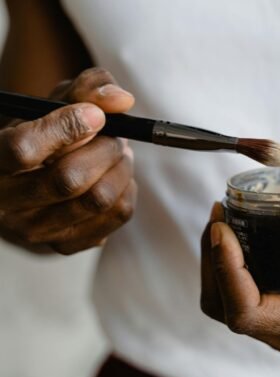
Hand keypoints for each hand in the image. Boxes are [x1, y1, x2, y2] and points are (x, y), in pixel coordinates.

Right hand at [0, 67, 136, 253]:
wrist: (36, 182)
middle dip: (106, 149)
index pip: (23, 150)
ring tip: (118, 155)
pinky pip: (118, 213)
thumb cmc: (48, 135)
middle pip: (70, 179)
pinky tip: (116, 178)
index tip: (96, 116)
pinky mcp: (67, 244)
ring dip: (121, 169)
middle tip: (116, 137)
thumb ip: (87, 89)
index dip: (66, 129)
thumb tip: (121, 101)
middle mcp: (8, 204)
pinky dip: (127, 188)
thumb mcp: (57, 103)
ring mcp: (37, 230)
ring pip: (99, 199)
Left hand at [200, 200, 279, 360]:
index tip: (222, 228)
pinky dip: (218, 261)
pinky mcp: (265, 309)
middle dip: (212, 259)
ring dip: (210, 258)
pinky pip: (225, 292)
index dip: (226, 271)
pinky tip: (227, 233)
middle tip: (219, 214)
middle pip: (223, 305)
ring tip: (220, 218)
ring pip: (218, 300)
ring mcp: (273, 325)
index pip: (247, 313)